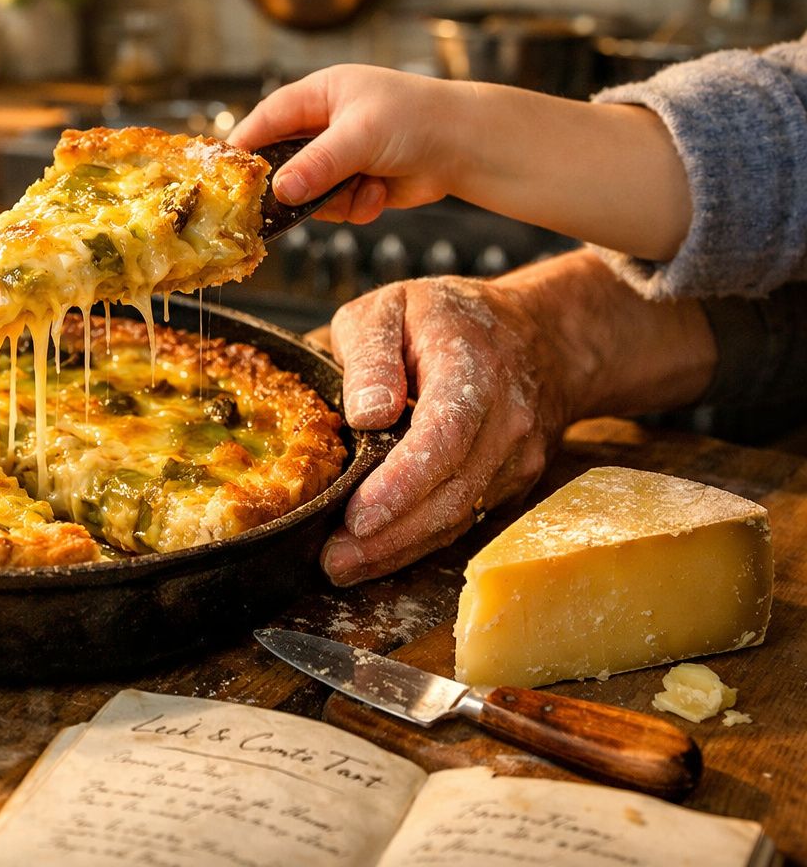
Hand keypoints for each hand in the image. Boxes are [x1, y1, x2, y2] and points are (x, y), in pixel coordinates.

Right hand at [228, 64, 465, 224]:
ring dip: (332, 201)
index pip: (268, 117)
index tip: (229, 175)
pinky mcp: (359, 182)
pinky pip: (336, 205)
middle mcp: (327, 124)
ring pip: (309, 191)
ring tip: (362, 191)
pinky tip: (378, 197)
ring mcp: (343, 155)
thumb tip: (281, 191)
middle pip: (285, 161)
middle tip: (289, 203)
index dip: (247, 145)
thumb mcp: (360, 136)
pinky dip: (355, 207)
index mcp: (322, 94)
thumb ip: (317, 164)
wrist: (469, 146)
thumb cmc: (418, 120)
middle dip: (294, 184)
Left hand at [322, 273, 572, 584]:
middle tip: (333, 561)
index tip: (358, 516)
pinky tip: (378, 553)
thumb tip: (366, 414)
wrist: (540, 336)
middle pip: (452, 492)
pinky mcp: (513, 483)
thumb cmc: (451, 321)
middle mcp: (506, 420)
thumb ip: (370, 354)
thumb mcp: (391, 308)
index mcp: (472, 369)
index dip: (402, 483)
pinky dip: (420, 541)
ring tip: (344, 566)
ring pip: (460, 517)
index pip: (445, 436)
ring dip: (400, 549)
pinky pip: (466, 520)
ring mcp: (517, 457)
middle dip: (390, 535)